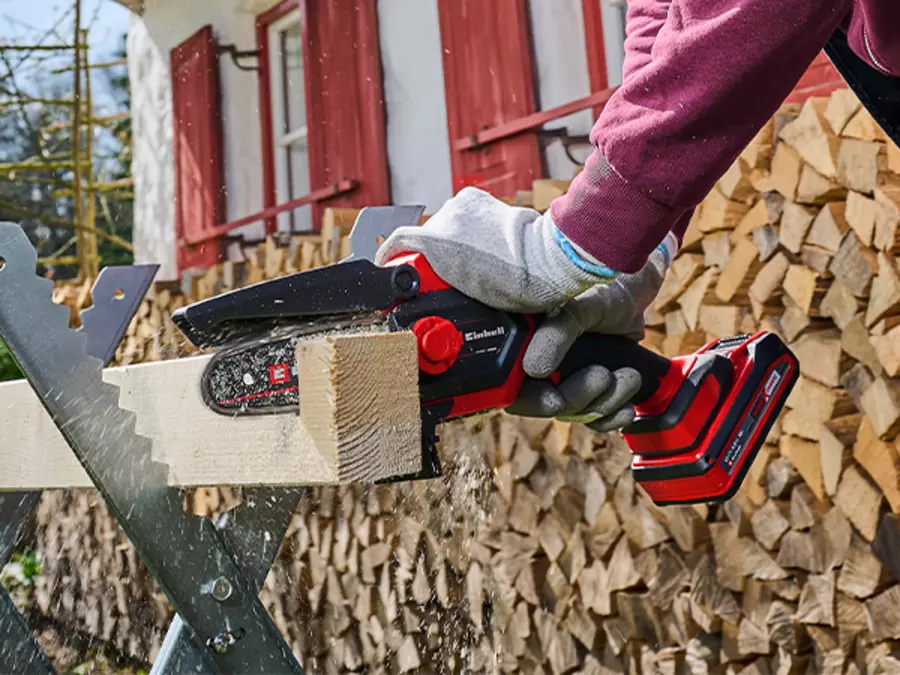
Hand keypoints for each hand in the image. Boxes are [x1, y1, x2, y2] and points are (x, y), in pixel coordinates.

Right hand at [374, 186, 673, 431]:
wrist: (638, 279)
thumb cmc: (605, 281)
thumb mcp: (580, 304)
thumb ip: (557, 333)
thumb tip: (534, 370)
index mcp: (524, 341)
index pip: (512, 387)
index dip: (530, 400)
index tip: (555, 399)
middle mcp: (540, 361)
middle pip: (547, 405)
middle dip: (579, 399)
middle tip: (602, 375)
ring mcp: (567, 373)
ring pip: (575, 411)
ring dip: (604, 402)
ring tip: (627, 376)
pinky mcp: (592, 382)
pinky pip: (595, 416)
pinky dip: (612, 416)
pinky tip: (627, 407)